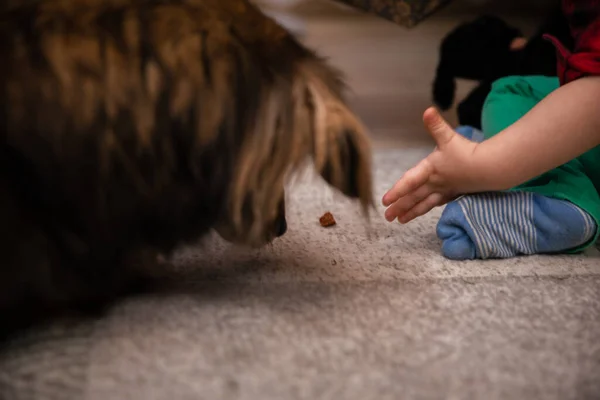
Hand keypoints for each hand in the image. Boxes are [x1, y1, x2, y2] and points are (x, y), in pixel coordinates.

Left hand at [382, 107, 481, 223]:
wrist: (490, 168)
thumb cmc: (468, 152)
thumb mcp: (450, 137)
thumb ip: (436, 125)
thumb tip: (428, 110)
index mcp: (430, 170)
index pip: (410, 182)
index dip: (396, 191)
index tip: (385, 201)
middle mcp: (434, 183)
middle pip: (414, 197)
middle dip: (399, 207)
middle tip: (387, 217)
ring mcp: (443, 190)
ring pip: (424, 203)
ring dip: (410, 212)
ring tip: (399, 220)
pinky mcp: (452, 193)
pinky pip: (435, 203)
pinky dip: (425, 208)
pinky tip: (420, 211)